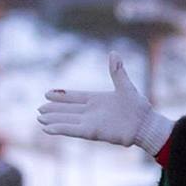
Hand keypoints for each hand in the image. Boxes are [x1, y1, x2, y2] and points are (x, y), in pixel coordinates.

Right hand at [37, 52, 173, 153]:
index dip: (62, 96)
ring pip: (67, 120)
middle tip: (39, 109)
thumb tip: (113, 53)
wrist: (146, 124)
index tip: (47, 94)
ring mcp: (91, 122)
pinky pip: (73, 130)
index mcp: (96, 100)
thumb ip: (117, 71)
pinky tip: (48, 129)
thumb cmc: (138, 107)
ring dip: (54, 119)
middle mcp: (91, 112)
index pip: (74, 97)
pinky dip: (60, 129)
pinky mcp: (92, 132)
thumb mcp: (126, 86)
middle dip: (54, 110)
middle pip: (67, 110)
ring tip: (40, 119)